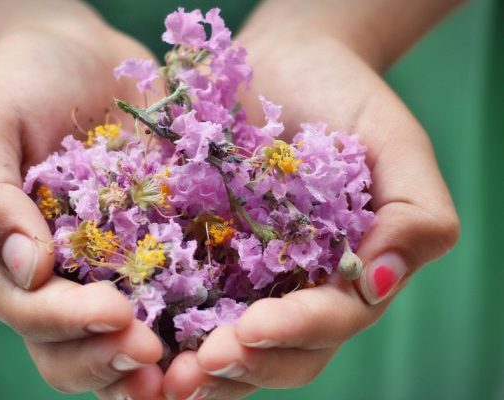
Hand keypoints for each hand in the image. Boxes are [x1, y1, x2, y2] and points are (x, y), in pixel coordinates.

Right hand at [0, 10, 164, 398]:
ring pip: (123, 340)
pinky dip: (195, 321)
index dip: (70, 324)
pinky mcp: (157, 250)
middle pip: (75, 349)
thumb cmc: (19, 85)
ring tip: (192, 370)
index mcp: (4, 264)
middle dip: (112, 358)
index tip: (114, 312)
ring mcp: (109, 270)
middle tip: (154, 357)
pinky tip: (226, 324)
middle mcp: (57, 282)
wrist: (77, 58)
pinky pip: (174, 296)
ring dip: (153, 365)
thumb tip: (28, 270)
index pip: (31, 313)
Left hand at [161, 33, 459, 399]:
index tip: (249, 330)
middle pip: (277, 352)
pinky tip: (133, 334)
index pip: (327, 322)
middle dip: (240, 366)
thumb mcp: (396, 144)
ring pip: (231, 344)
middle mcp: (297, 287)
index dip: (292, 334)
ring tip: (161, 376)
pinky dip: (165, 326)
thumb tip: (380, 282)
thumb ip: (414, 215)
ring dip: (200, 369)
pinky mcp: (203, 256)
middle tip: (193, 373)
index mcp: (346, 273)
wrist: (284, 63)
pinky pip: (186, 300)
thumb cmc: (345, 98)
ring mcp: (248, 277)